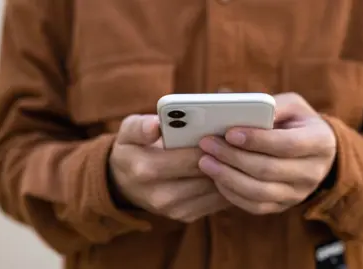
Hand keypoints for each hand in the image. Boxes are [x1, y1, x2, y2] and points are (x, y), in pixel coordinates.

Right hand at [109, 115, 229, 222]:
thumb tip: (155, 125)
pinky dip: (227, 186)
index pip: (191, 157)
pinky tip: (231, 170)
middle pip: (207, 174)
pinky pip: (216, 202)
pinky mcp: (186, 217)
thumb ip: (140, 127)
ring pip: (216, 189)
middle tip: (238, 141)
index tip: (226, 131)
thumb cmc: (132, 149)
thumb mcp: (128, 132)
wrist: (124, 184)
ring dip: (230, 172)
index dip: (213, 144)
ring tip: (238, 153)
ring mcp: (174, 209)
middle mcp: (161, 195)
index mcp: (147, 169)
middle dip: (225, 157)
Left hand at [198, 93, 336, 214]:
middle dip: (233, 157)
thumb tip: (240, 110)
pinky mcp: (283, 206)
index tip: (229, 133)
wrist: (314, 152)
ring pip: (259, 192)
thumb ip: (271, 105)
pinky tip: (216, 178)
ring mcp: (298, 193)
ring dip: (227, 177)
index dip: (256, 140)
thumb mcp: (292, 105)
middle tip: (207, 144)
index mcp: (319, 142)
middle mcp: (313, 172)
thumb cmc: (297, 123)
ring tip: (205, 162)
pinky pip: (254, 206)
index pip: (286, 144)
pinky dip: (231, 193)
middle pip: (268, 170)